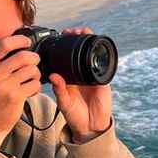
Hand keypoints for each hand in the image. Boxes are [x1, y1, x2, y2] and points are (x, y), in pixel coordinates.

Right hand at [0, 30, 41, 147]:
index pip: (4, 45)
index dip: (20, 40)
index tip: (27, 43)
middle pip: (23, 56)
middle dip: (33, 58)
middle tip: (34, 62)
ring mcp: (3, 86)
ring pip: (31, 70)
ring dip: (36, 73)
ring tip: (32, 78)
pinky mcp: (14, 97)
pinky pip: (34, 84)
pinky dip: (36, 86)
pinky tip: (31, 90)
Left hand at [50, 27, 112, 142]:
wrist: (90, 127)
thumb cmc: (74, 115)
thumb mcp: (64, 102)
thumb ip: (60, 90)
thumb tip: (54, 76)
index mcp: (69, 78)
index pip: (67, 57)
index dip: (65, 46)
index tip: (61, 35)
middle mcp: (81, 74)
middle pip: (80, 52)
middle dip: (77, 39)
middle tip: (71, 30)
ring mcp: (92, 76)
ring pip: (92, 55)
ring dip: (89, 42)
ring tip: (84, 31)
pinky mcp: (103, 80)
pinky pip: (103, 65)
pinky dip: (101, 55)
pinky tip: (97, 46)